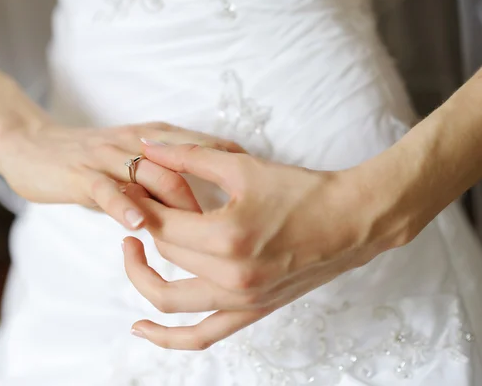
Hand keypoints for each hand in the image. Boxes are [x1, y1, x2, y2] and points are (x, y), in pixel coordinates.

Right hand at [0, 121, 243, 228]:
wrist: (33, 148)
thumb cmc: (89, 161)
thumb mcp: (131, 164)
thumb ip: (162, 180)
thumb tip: (197, 207)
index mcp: (152, 138)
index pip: (199, 147)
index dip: (228, 166)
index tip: (255, 188)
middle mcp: (135, 142)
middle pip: (182, 163)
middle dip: (208, 193)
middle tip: (232, 223)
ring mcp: (108, 157)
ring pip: (150, 175)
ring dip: (175, 202)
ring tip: (198, 228)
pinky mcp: (82, 175)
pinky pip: (107, 191)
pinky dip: (125, 207)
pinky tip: (139, 226)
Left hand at [122, 144, 409, 349]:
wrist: (352, 220)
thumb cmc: (302, 190)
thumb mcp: (241, 167)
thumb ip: (188, 157)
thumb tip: (146, 146)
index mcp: (228, 237)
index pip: (163, 227)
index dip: (140, 206)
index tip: (130, 189)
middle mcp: (232, 277)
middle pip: (167, 255)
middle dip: (144, 229)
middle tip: (136, 206)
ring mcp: (243, 301)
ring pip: (171, 300)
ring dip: (142, 278)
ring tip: (131, 253)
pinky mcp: (253, 311)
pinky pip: (202, 336)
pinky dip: (168, 338)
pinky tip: (141, 327)